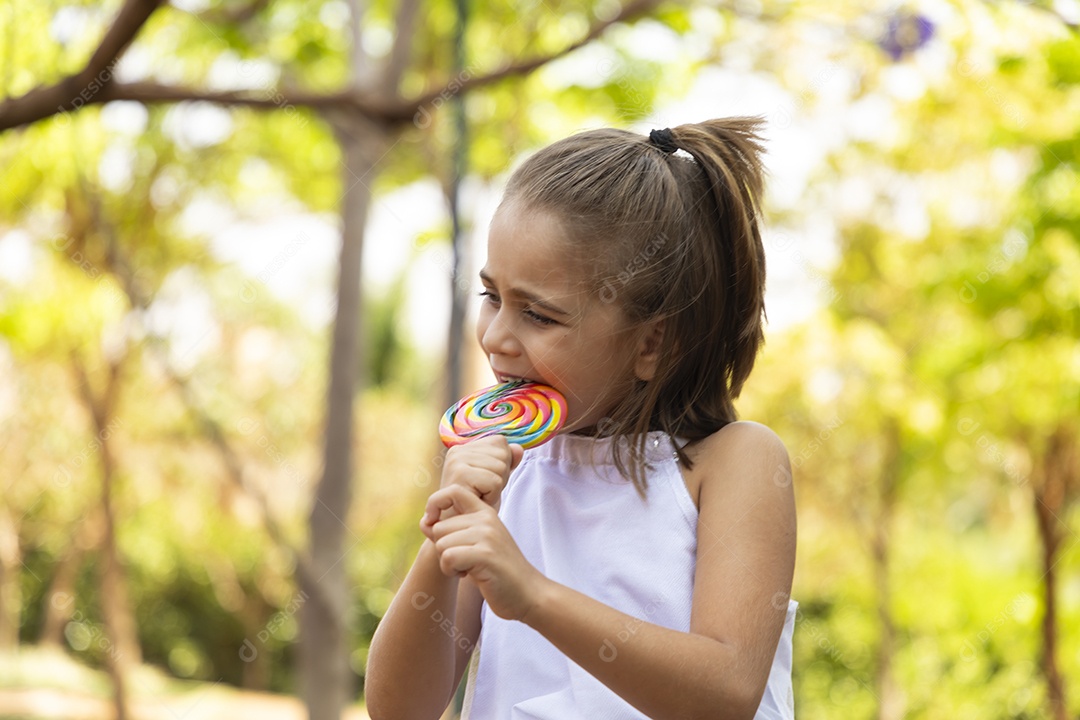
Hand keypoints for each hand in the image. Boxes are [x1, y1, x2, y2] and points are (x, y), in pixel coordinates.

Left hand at [421, 485, 546, 620]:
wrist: (528, 593)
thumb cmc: (497, 571)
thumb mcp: (476, 544)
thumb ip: (453, 531)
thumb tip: (424, 522)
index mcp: (485, 512)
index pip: (452, 491)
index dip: (436, 503)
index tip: (433, 523)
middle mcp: (486, 518)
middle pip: (439, 528)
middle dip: (444, 549)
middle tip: (465, 560)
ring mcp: (487, 535)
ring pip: (441, 544)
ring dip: (448, 563)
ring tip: (470, 568)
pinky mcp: (485, 554)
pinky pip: (448, 558)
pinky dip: (452, 571)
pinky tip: (469, 575)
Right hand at [438, 435, 523, 511]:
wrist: (459, 529)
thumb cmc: (475, 505)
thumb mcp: (495, 479)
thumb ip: (506, 461)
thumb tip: (519, 449)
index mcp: (464, 448)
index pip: (500, 443)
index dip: (501, 466)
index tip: (484, 482)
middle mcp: (457, 451)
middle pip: (503, 455)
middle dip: (499, 477)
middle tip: (481, 492)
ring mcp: (456, 461)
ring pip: (500, 467)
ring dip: (495, 488)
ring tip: (479, 496)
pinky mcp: (459, 475)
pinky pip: (495, 481)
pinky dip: (491, 496)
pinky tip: (477, 501)